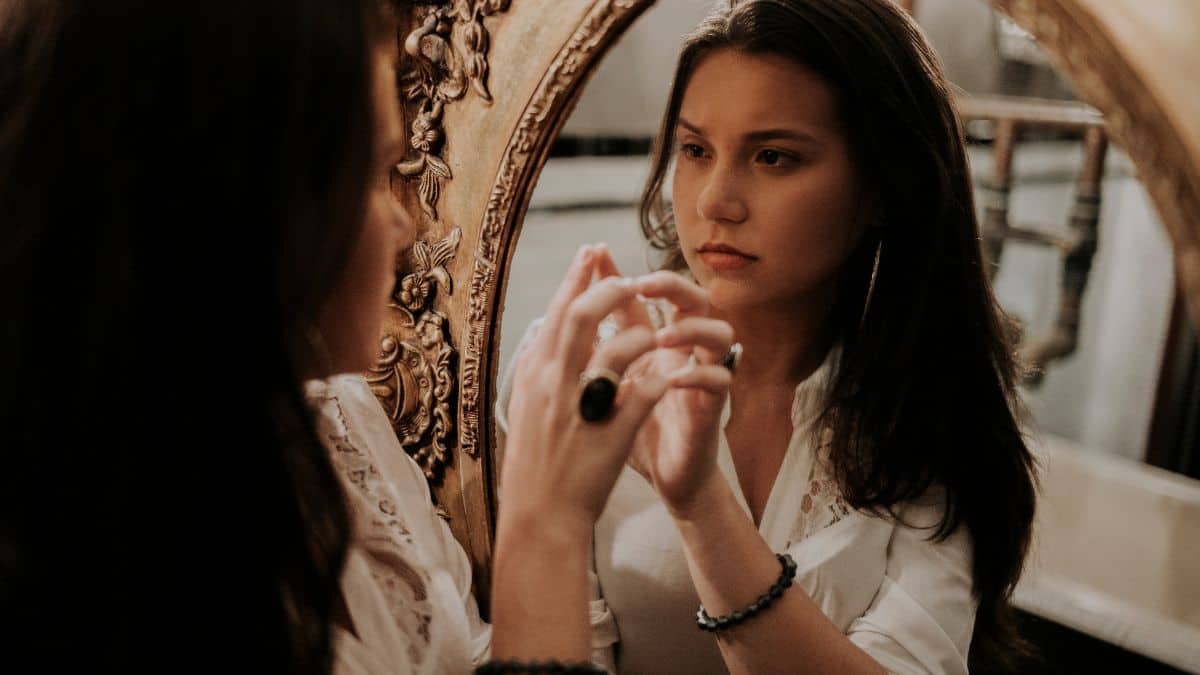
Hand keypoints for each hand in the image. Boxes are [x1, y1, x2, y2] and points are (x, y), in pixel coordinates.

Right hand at [501, 245, 669, 535]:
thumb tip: (546, 330)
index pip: (556, 311)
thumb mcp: (525, 404)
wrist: (539, 515)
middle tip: (630, 278)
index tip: (592, 252)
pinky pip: (644, 392)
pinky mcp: (612, 433)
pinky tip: (672, 373)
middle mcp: (553, 383)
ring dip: (640, 333)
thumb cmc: (534, 462)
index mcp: (534, 374)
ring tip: (656, 333)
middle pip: (582, 317)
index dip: (577, 277)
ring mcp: (582, 407)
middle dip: (609, 289)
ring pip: (616, 349)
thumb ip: (539, 366)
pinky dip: (660, 377)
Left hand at [593, 251, 734, 516]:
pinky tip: (673, 378)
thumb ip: (596, 348)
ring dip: (692, 329)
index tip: (598, 253)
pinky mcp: (713, 409)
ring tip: (661, 336)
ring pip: (720, 334)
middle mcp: (687, 352)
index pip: (650, 295)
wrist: (663, 479)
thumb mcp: (608, 383)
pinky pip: (720, 381)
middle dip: (672, 285)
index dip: (623, 271)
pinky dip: (698, 374)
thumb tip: (563, 312)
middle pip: (697, 299)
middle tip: (642, 285)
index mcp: (659, 342)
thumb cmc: (635, 429)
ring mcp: (704, 377)